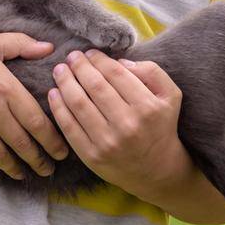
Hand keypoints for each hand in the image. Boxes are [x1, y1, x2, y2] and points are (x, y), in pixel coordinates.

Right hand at [0, 33, 70, 180]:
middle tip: (49, 169)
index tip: (63, 151)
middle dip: (40, 161)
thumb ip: (21, 44)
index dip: (54, 141)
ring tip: (25, 172)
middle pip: (24, 145)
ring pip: (3, 157)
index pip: (38, 123)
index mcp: (4, 87)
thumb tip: (49, 47)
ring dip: (17, 168)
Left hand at [47, 51, 193, 199]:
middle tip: (71, 57)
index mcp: (147, 107)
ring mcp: (108, 142)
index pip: (115, 74)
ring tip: (60, 70)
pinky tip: (54, 93)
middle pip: (94, 86)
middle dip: (79, 66)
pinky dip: (58, 107)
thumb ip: (152, 72)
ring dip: (65, 82)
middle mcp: (128, 125)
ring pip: (78, 103)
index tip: (89, 53)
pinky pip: (69, 127)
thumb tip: (120, 62)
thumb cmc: (160, 126)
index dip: (98, 59)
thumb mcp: (170, 96)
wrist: (157, 171)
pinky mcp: (91, 156)